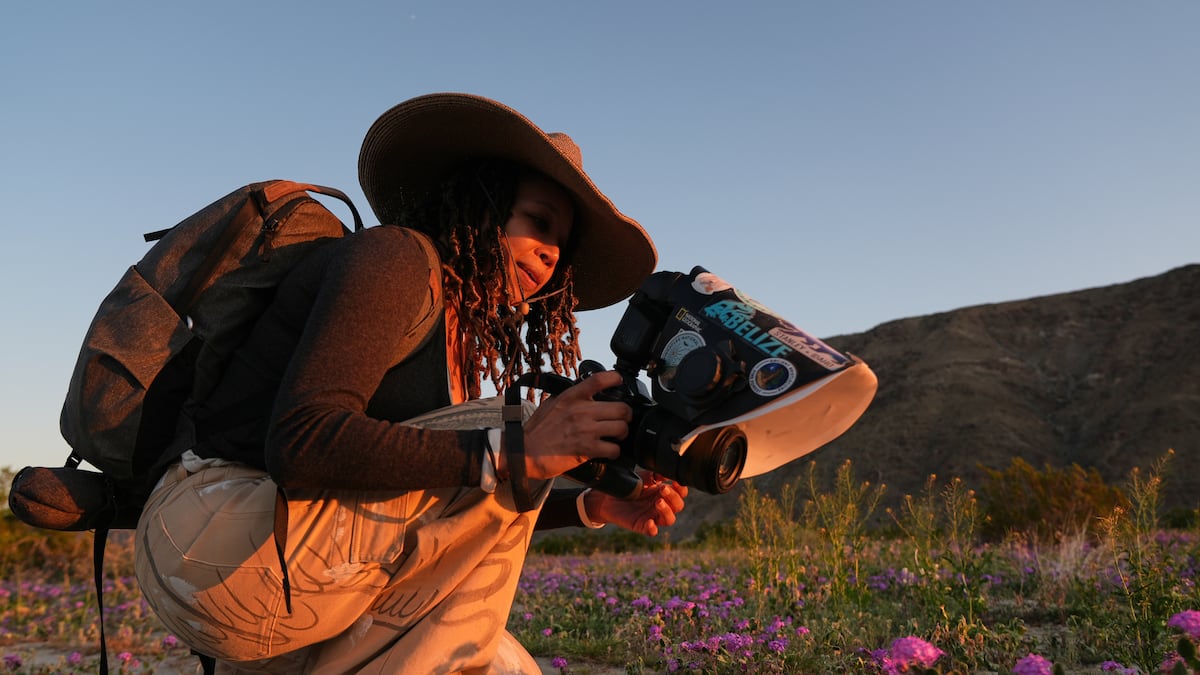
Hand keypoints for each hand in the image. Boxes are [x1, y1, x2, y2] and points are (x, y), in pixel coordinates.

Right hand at [508, 370, 630, 479]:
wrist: (525, 452)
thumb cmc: (537, 431)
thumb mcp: (550, 404)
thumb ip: (569, 397)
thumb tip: (583, 392)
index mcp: (571, 397)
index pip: (598, 380)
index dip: (614, 378)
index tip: (619, 380)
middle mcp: (581, 411)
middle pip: (621, 408)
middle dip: (625, 415)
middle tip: (622, 419)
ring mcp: (585, 430)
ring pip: (621, 428)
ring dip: (622, 433)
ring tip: (616, 436)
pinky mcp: (587, 449)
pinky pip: (613, 449)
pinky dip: (614, 451)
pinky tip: (608, 451)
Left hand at [586, 472, 688, 535]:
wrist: (608, 497)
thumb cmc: (628, 487)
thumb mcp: (643, 477)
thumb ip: (656, 475)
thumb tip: (669, 471)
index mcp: (664, 494)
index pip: (680, 494)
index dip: (681, 489)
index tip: (675, 482)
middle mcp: (661, 506)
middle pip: (678, 506)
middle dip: (673, 497)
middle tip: (662, 489)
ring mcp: (653, 517)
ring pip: (669, 519)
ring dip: (667, 511)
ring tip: (658, 502)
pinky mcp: (642, 526)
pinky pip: (652, 531)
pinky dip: (652, 528)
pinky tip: (650, 522)